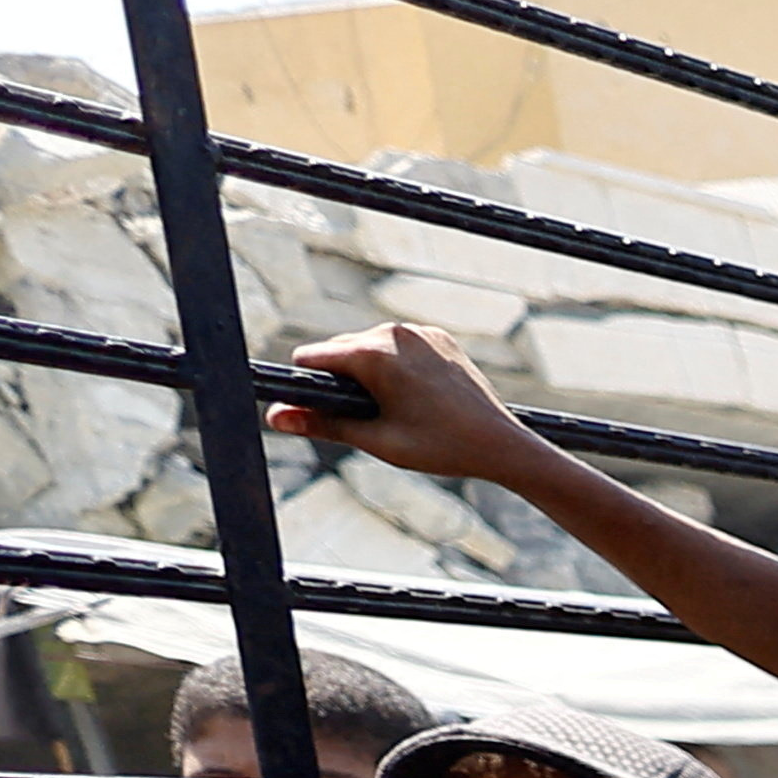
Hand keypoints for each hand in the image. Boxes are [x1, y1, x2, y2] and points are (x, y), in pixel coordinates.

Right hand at [267, 321, 555, 490]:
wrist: (501, 444)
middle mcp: (394, 331)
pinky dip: (398, 365)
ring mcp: (420, 331)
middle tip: (370, 417)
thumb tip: (276, 417)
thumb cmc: (440, 446)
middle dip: (344, 380)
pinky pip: (400, 345)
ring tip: (396, 408)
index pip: (312, 357)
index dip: (309, 385)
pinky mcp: (439, 336)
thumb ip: (322, 424)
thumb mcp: (375, 439)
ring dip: (370, 372)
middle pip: (340, 349)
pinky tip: (417, 394)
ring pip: (370, 346)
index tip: (320, 408)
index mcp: (373, 353)